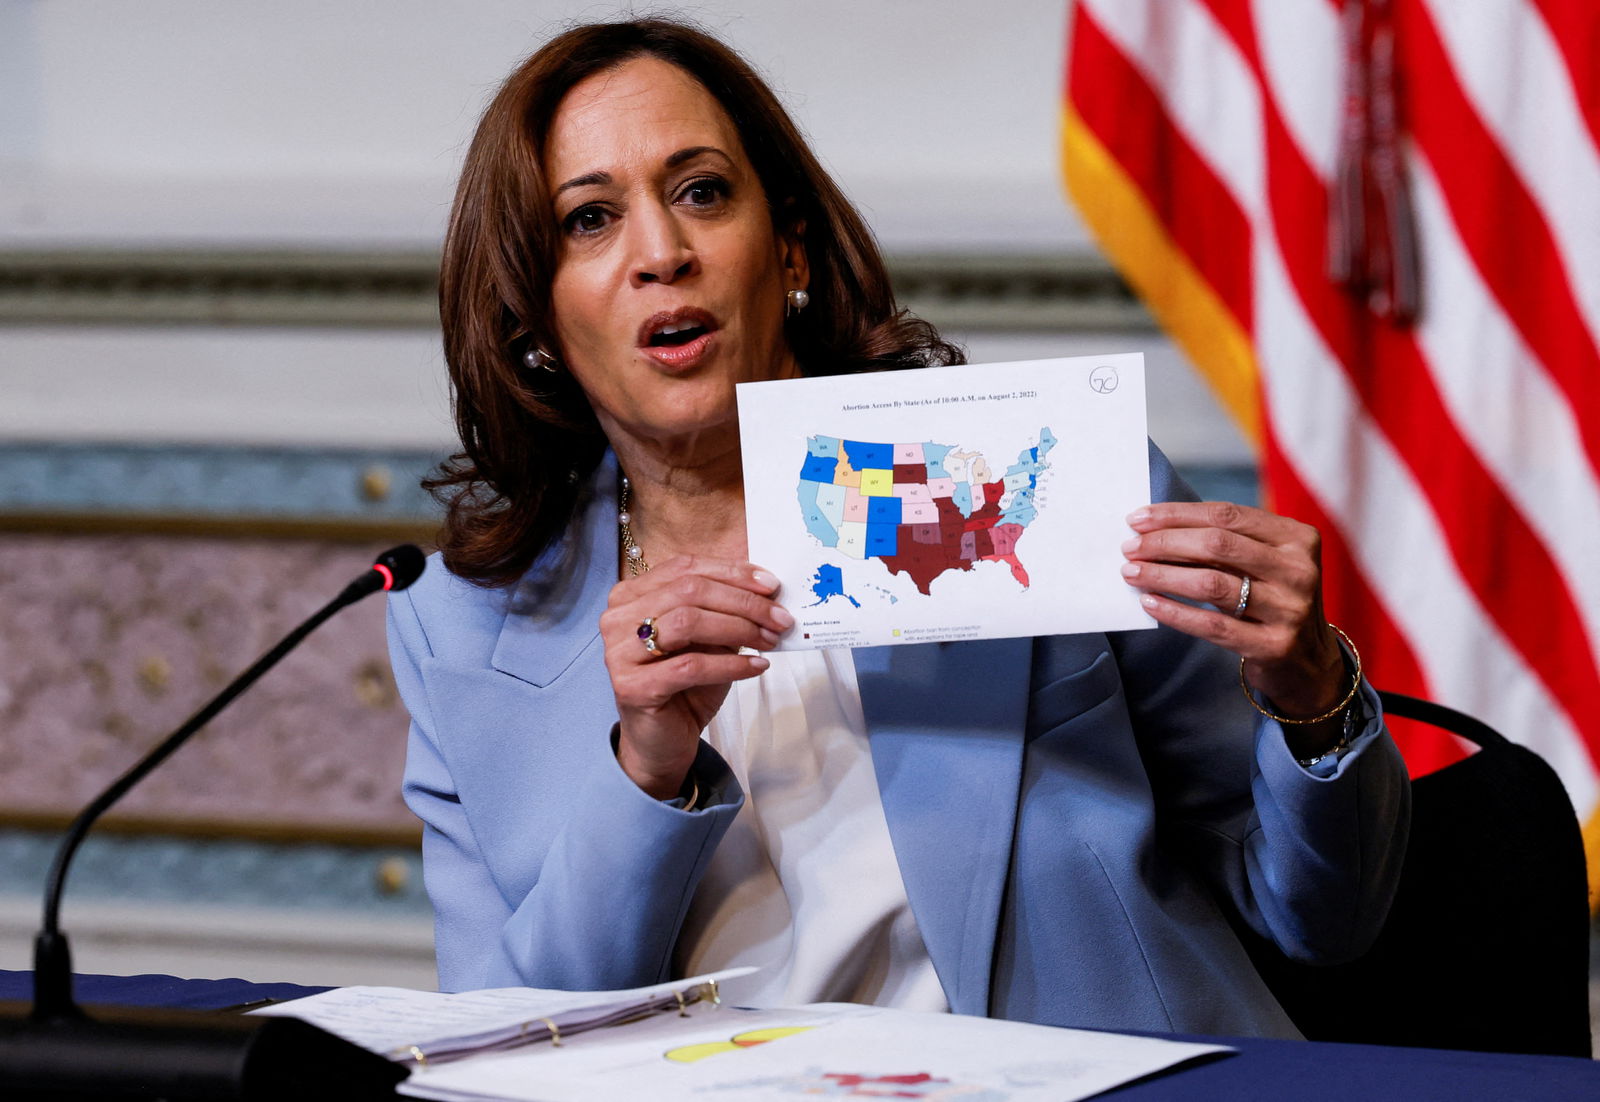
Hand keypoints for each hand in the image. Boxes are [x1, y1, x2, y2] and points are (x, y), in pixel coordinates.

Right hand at [599, 556, 791, 798]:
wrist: (661, 741)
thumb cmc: (685, 685)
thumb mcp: (707, 638)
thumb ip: (724, 609)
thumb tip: (767, 589)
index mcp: (631, 595)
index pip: (685, 568)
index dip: (732, 572)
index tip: (771, 585)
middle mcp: (617, 618)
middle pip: (689, 591)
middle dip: (743, 602)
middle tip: (780, 618)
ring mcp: (619, 653)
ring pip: (688, 622)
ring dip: (739, 629)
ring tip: (769, 641)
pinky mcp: (632, 687)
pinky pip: (691, 666)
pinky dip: (731, 664)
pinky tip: (756, 666)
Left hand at [1120, 502, 1348, 742]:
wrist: (1308, 662)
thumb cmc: (1271, 600)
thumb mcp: (1262, 564)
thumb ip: (1224, 544)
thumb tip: (1155, 529)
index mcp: (1297, 538)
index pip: (1227, 514)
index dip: (1177, 514)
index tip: (1138, 519)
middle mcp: (1298, 570)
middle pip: (1217, 544)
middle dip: (1164, 543)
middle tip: (1130, 548)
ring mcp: (1289, 609)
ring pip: (1211, 583)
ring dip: (1163, 575)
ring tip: (1131, 572)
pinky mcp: (1274, 645)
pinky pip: (1212, 626)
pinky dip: (1175, 612)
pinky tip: (1149, 603)